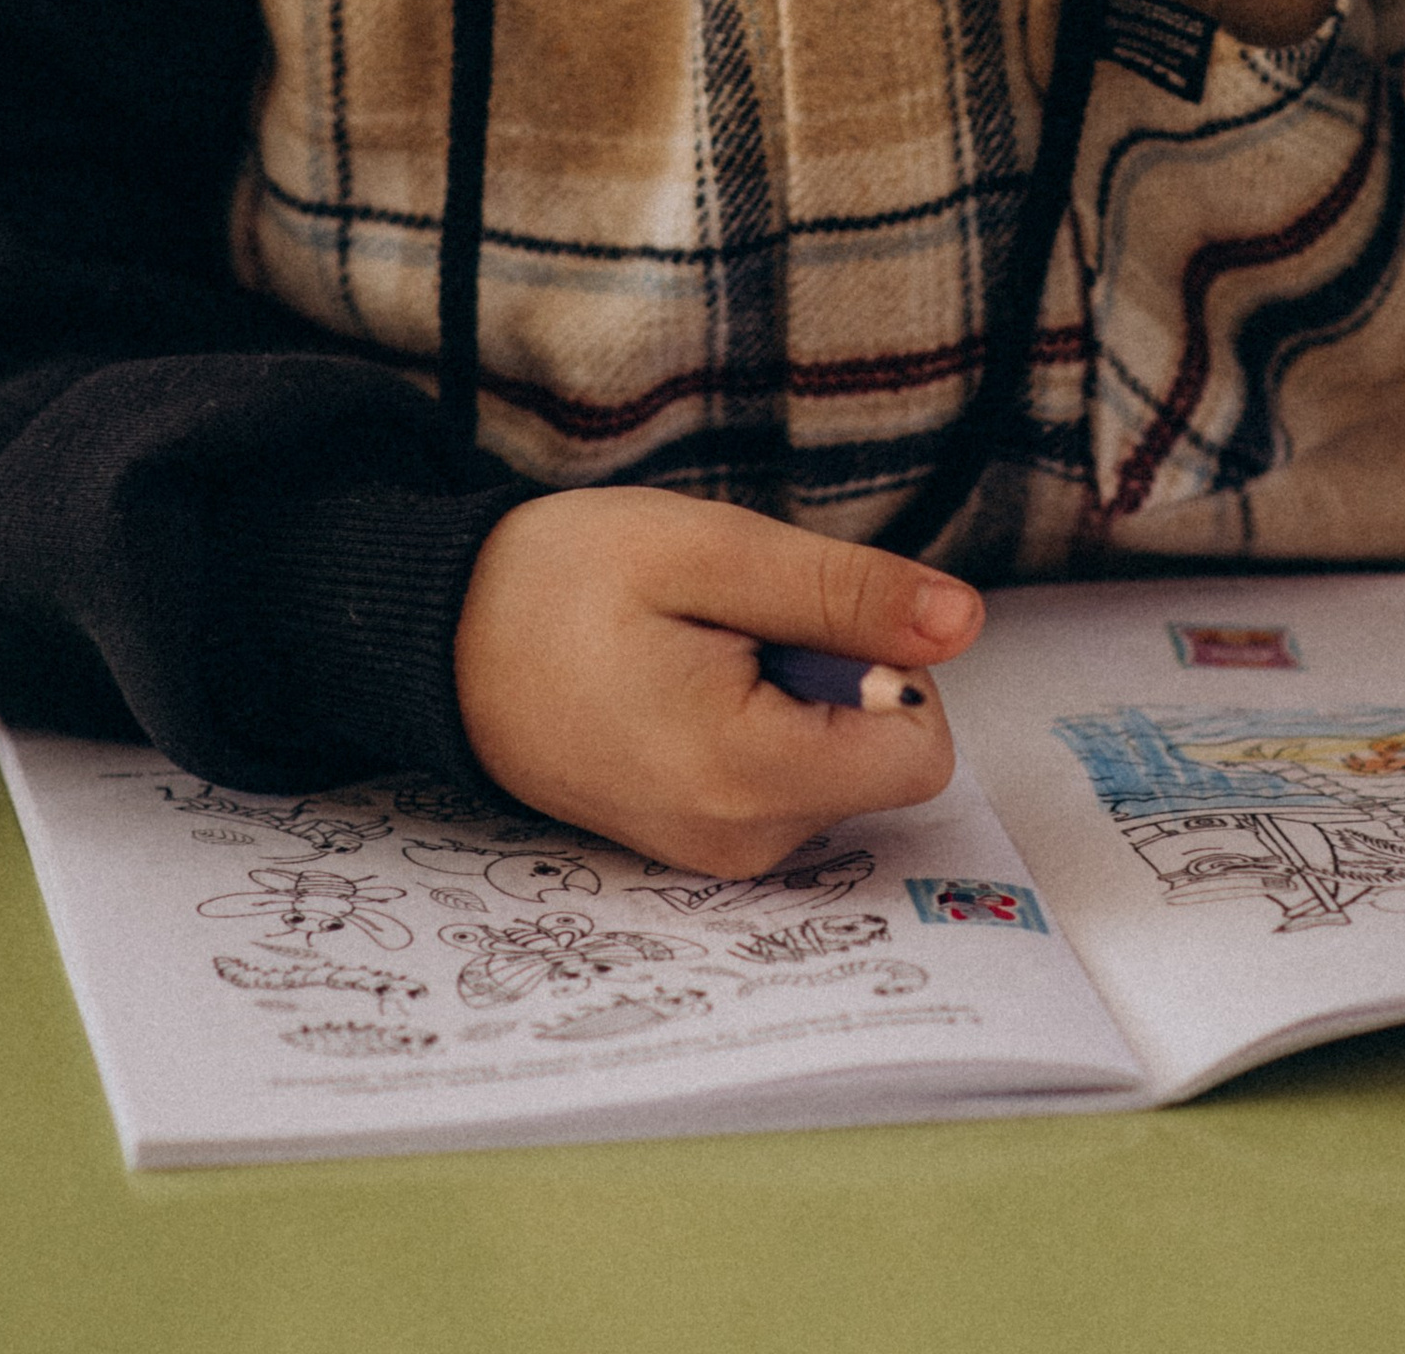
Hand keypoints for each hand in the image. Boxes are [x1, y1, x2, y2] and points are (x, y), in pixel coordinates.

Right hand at [453, 487, 983, 875]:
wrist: (441, 643)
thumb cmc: (563, 583)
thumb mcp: (712, 550)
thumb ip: (845, 593)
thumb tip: (963, 624)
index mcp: (748, 775)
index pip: (921, 750)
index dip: (889, 662)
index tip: (804, 619)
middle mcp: (740, 841)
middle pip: (881, 759)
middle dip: (837, 676)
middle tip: (730, 628)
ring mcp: (715, 852)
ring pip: (836, 768)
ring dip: (796, 697)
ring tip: (695, 652)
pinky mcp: (698, 842)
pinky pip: (785, 782)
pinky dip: (760, 724)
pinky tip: (681, 685)